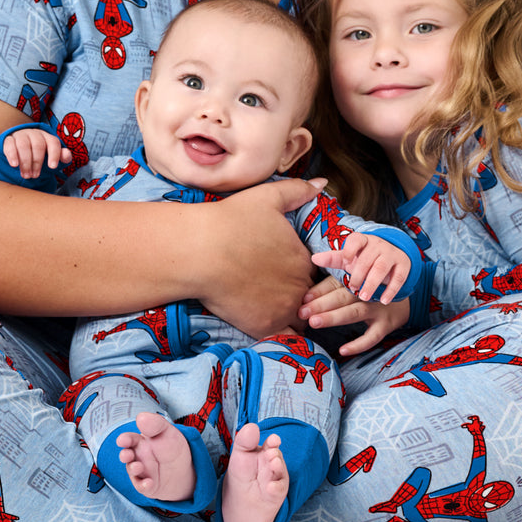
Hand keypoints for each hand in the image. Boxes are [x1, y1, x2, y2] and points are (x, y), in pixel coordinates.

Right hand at [2, 128, 70, 178]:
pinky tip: (14, 165)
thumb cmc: (39, 154)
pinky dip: (12, 155)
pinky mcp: (8, 139)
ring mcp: (21, 135)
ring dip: (25, 162)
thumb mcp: (52, 157)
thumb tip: (66, 155)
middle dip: (37, 162)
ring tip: (26, 175)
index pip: (53, 142)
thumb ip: (62, 156)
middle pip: (38, 145)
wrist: (19, 149)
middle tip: (35, 176)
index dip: (54, 154)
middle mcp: (34, 134)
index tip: (52, 167)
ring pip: (24, 145)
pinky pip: (10, 145)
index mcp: (47, 137)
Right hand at [194, 178, 323, 336]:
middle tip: (281, 292)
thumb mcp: (268, 197)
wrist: (199, 251)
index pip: (317, 273)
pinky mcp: (265, 326)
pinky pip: (284, 338)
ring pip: (302, 319)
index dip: (306, 273)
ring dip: (294, 316)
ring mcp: (284, 308)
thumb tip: (321, 183)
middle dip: (303, 296)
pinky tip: (270, 326)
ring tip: (276, 310)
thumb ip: (298, 190)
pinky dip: (282, 334)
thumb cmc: (231, 221)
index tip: (289, 272)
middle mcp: (299, 286)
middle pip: (312, 297)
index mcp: (303, 258)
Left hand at [301, 276, 410, 355]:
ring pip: (354, 312)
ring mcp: (378, 308)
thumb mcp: (353, 282)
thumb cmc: (372, 288)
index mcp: (357, 279)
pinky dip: (358, 344)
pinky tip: (343, 350)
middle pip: (342, 297)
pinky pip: (372, 336)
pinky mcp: (386, 324)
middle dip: (321, 305)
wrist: (408, 295)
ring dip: (334, 317)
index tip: (301, 301)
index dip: (317, 293)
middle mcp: (367, 292)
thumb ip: (329, 286)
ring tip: (315, 322)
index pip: (334, 285)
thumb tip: (305, 296)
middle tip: (302, 312)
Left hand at [311, 231, 410, 301]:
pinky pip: (399, 277)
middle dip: (358, 274)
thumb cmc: (365, 259)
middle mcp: (378, 246)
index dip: (350, 249)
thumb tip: (314, 258)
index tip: (345, 260)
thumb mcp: (350, 258)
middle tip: (352, 288)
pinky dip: (391, 289)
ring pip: (381, 268)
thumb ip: (333, 259)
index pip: (356, 239)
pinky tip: (384, 300)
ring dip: (372, 283)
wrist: (392, 258)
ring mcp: (391, 255)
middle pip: (367, 259)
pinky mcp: (403, 266)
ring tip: (364, 296)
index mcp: (363, 241)